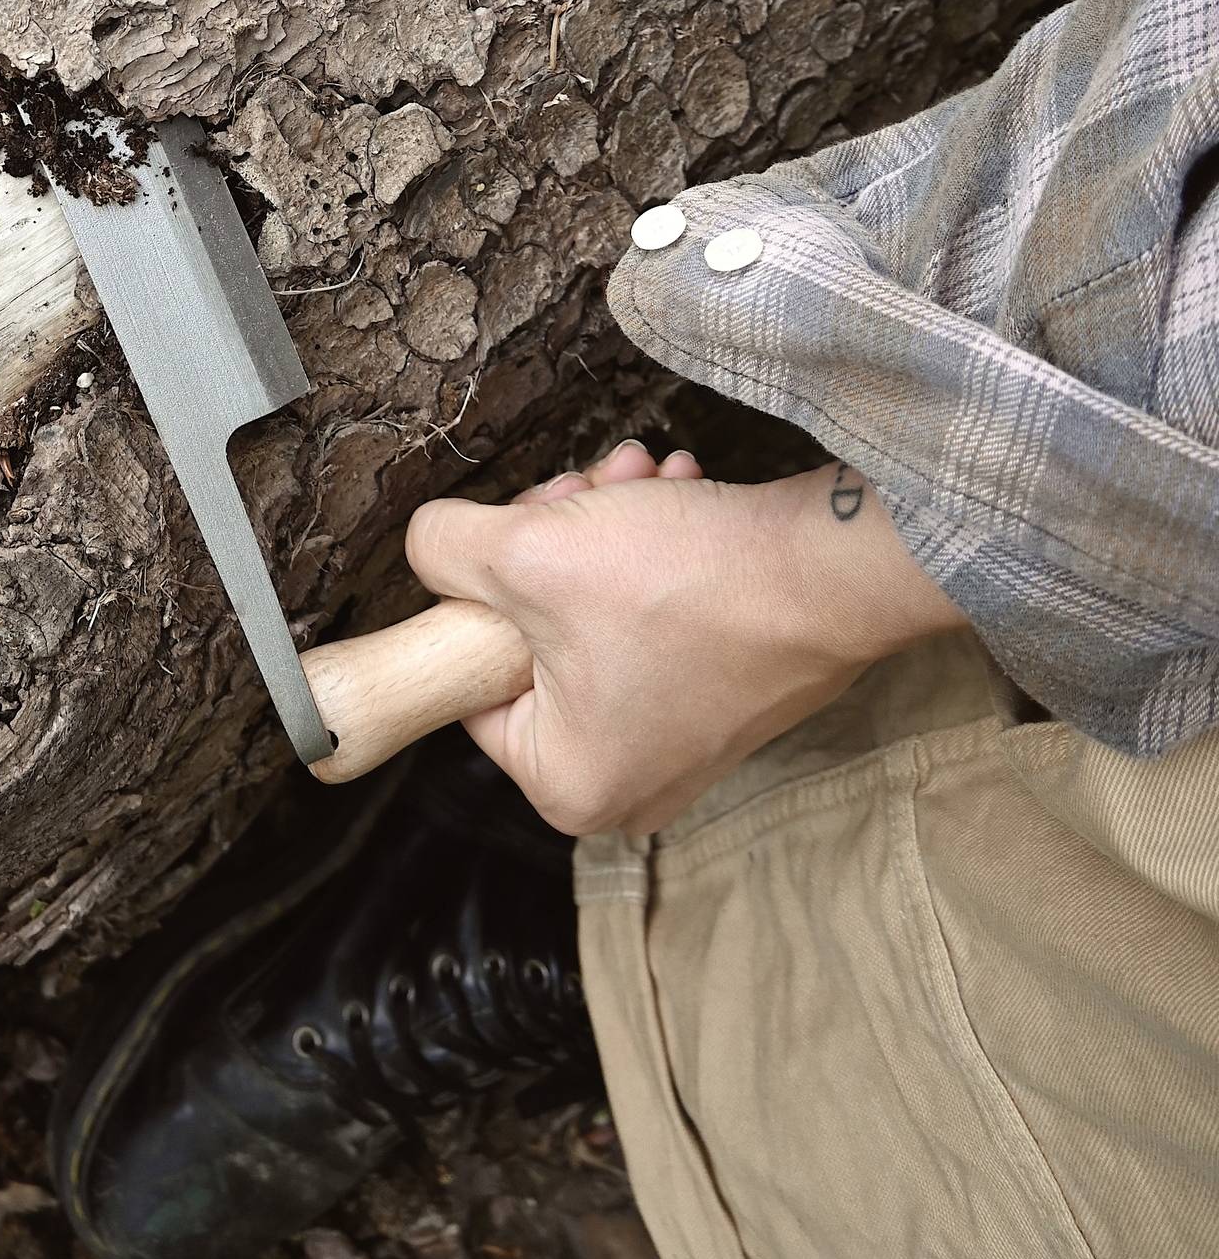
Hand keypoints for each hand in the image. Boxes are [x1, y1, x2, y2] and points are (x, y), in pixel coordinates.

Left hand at [404, 442, 968, 836]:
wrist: (829, 568)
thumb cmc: (687, 583)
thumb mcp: (524, 551)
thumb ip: (442, 551)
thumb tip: (428, 548)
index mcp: (567, 783)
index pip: (475, 676)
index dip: (488, 585)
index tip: (526, 528)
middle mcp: (629, 779)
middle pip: (537, 635)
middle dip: (556, 540)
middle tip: (585, 491)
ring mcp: (684, 737)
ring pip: (596, 609)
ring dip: (608, 527)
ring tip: (641, 475)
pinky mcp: (726, 688)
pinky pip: (656, 613)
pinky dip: (658, 546)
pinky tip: (678, 490)